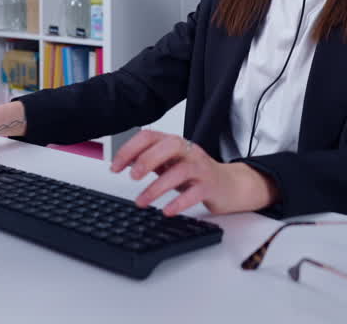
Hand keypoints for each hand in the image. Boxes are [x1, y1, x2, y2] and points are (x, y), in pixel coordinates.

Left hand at [110, 130, 274, 216]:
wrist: (231, 185)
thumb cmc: (197, 174)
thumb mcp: (171, 164)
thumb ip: (151, 160)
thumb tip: (124, 161)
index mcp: (175, 143)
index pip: (149, 136)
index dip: (129, 149)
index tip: (115, 167)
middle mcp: (189, 152)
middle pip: (169, 146)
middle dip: (147, 159)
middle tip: (132, 177)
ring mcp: (201, 168)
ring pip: (181, 171)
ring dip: (157, 187)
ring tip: (142, 201)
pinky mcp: (211, 187)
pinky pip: (195, 193)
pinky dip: (179, 202)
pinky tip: (167, 210)